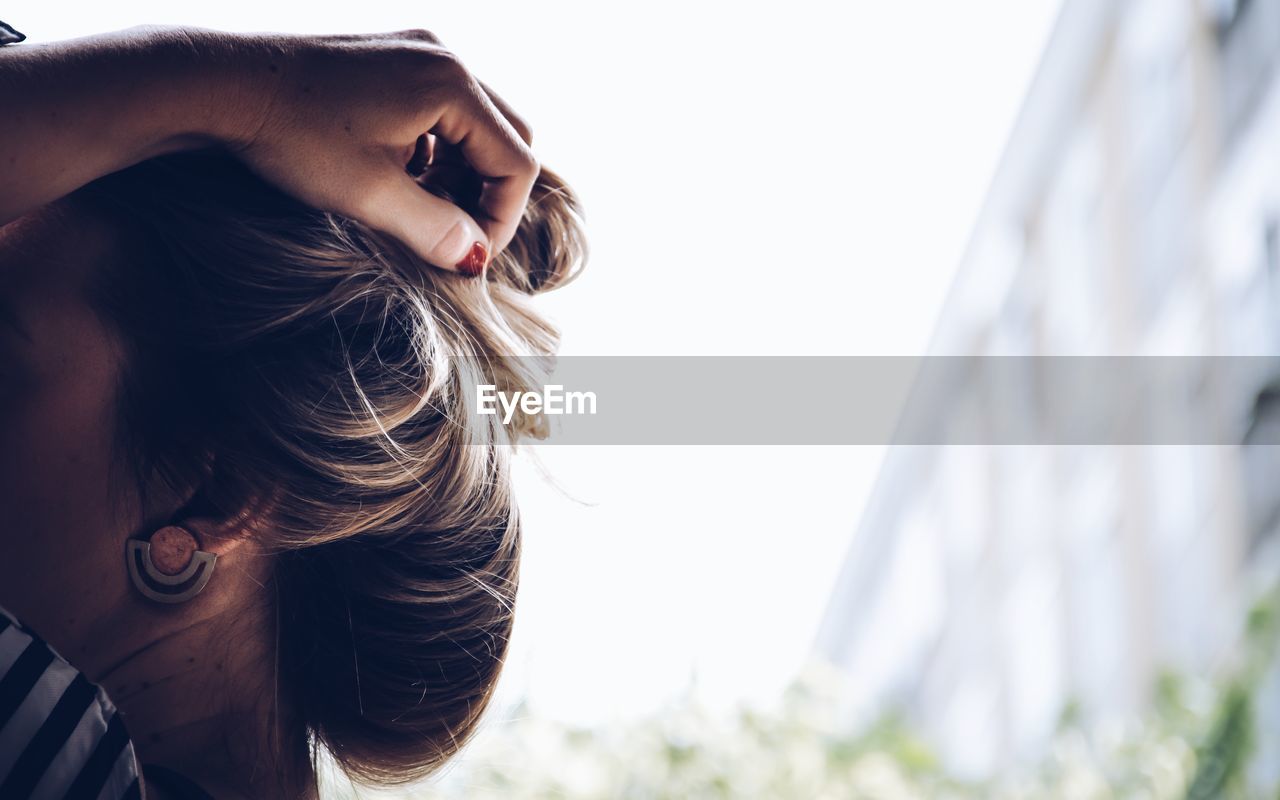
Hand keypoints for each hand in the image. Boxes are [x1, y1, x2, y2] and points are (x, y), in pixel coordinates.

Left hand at [226, 29, 537, 274]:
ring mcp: (416, 52)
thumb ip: (434, 229)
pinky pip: (440, 111)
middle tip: (457, 236)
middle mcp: (443, 57)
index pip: (517, 163)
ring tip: (423, 212)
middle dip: (489, 195)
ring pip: (475, 125)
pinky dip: (436, 151)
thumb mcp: (369, 195)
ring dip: (462, 175)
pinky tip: (399, 178)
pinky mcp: (390, 58)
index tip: (470, 258)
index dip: (502, 219)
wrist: (221, 85)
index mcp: (451, 84)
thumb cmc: (292, 135)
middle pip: (506, 137)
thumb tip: (475, 258)